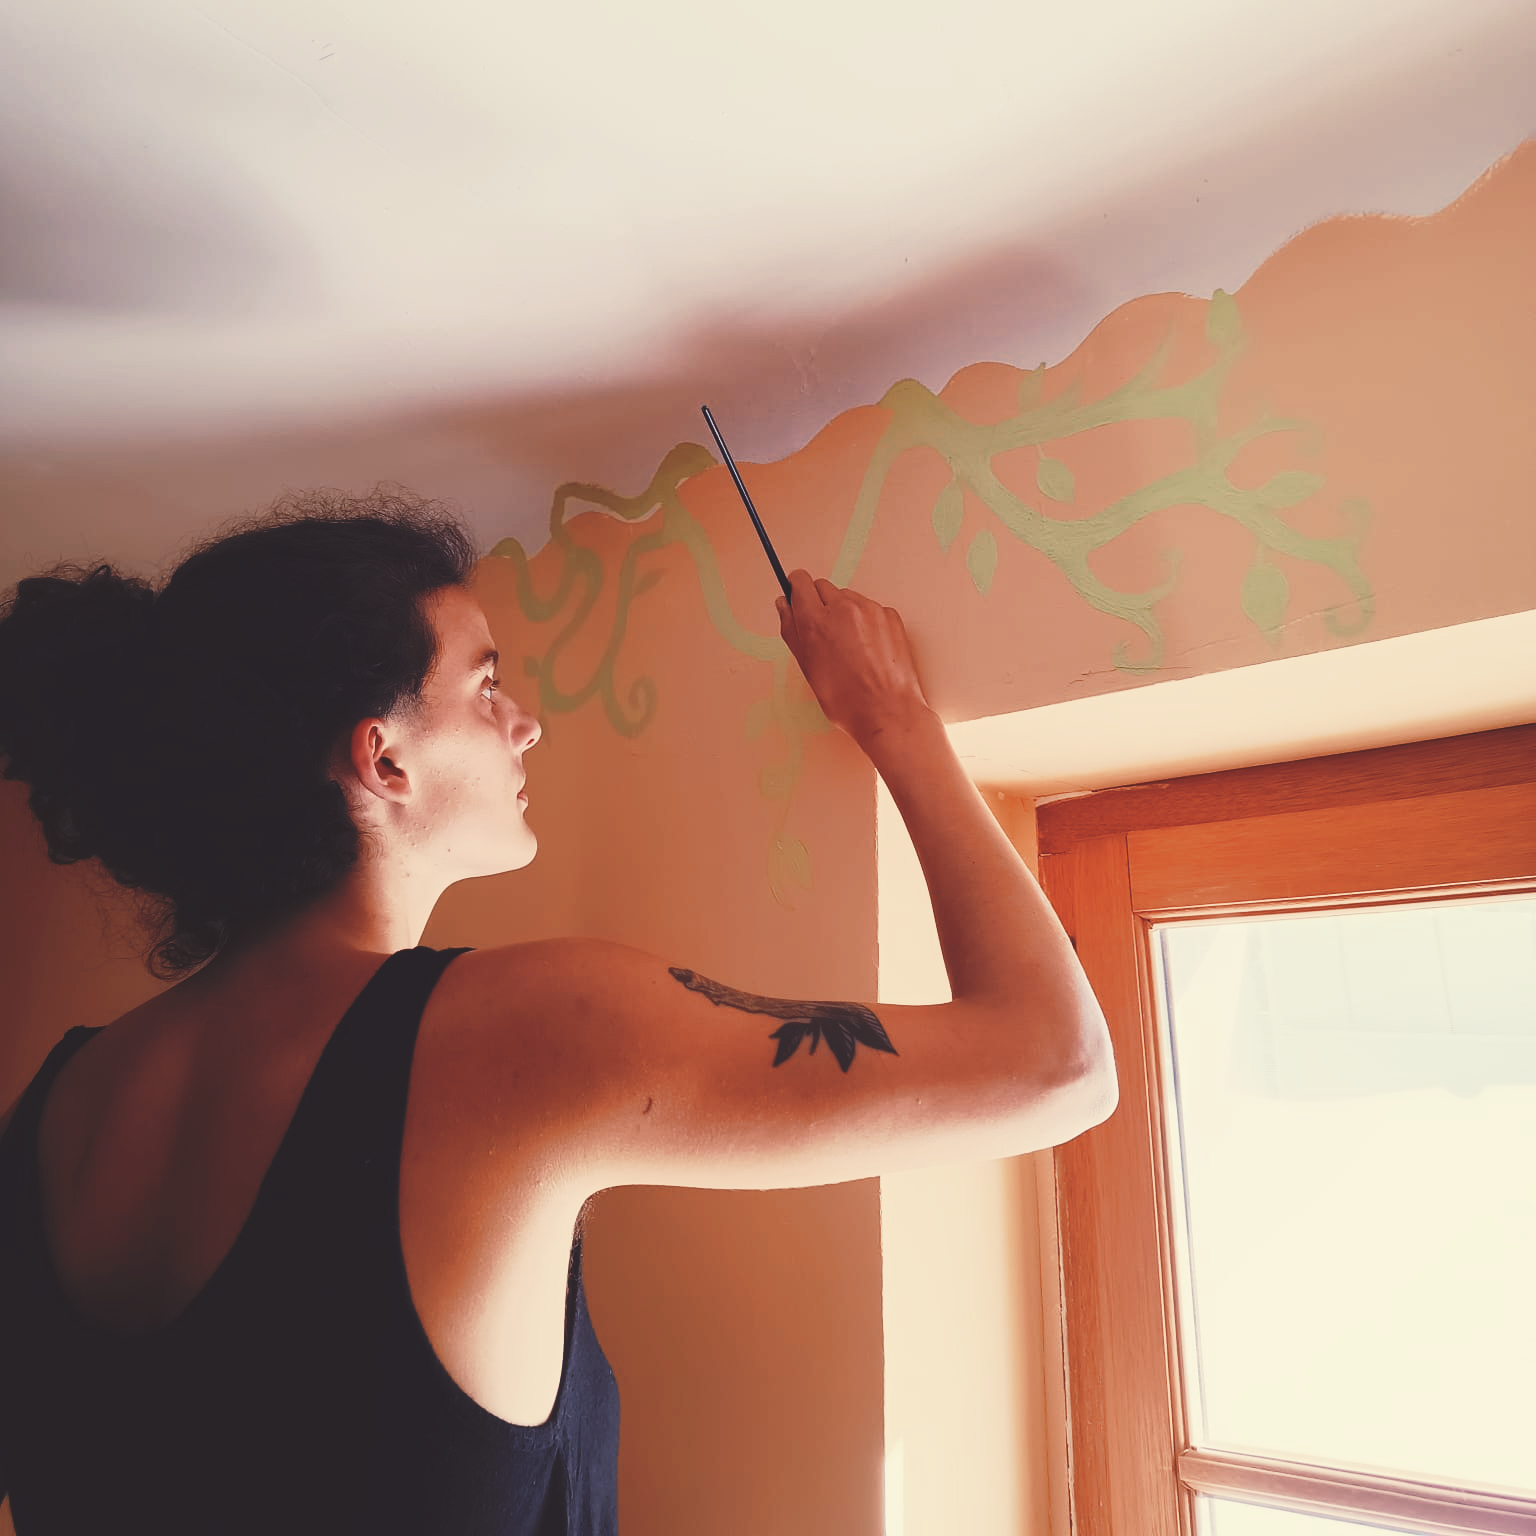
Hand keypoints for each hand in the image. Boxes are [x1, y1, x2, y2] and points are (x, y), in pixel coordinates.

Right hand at [775, 570, 932, 749]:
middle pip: (823, 587)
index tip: (798, 596)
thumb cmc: (847, 698)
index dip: (797, 589)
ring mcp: (870, 610)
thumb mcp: (807, 666)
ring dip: (844, 613)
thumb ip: (792, 629)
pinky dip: (866, 621)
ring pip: (848, 598)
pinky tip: (867, 648)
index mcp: (816, 621)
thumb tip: (784, 605)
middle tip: (823, 631)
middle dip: (819, 603)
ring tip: (848, 646)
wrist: (887, 711)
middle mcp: (843, 608)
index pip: (800, 582)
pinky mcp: (890, 615)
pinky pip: (870, 608)